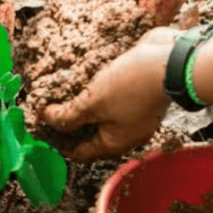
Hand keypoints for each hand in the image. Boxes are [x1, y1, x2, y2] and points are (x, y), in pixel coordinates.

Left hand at [43, 28, 178, 160]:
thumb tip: (47, 119)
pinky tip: (86, 77)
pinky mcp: (138, 93)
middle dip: (70, 120)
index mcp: (115, 143)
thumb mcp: (93, 102)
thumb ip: (68, 116)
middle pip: (90, 133)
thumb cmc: (134, 85)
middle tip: (49, 105)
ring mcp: (134, 112)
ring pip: (101, 113)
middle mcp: (126, 132)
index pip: (80, 152)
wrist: (171, 60)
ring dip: (84, 103)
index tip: (40, 126)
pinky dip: (99, 91)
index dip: (58, 140)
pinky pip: (113, 97)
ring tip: (63, 89)